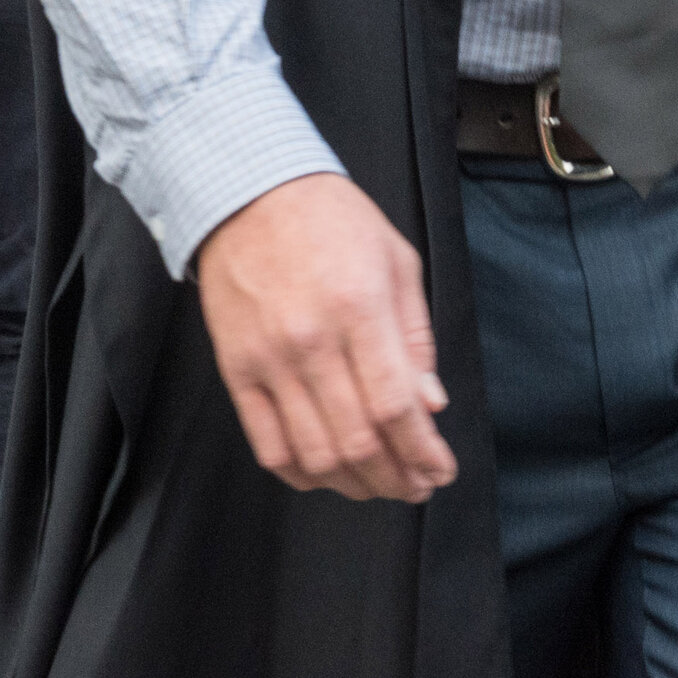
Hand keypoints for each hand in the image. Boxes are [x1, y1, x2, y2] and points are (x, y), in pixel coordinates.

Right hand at [193, 171, 454, 502]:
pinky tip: (326, 474)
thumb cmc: (330, 219)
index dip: (424, 451)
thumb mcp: (395, 259)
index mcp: (359, 308)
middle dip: (396, 478)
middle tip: (416, 485)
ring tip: (378, 485)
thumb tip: (431, 403)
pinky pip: (267, 445)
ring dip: (354, 484)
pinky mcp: (236, 369)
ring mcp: (268, 359)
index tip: (441, 469)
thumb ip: (415, 336)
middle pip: (358, 440)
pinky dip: (301, 475)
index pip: (396, 406)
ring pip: (314, 454)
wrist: (248, 192)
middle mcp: (311, 340)